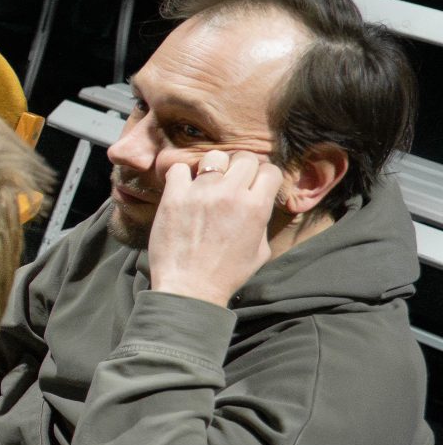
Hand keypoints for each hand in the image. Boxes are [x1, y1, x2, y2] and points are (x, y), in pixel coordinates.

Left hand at [146, 149, 279, 306]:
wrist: (190, 288)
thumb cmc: (227, 274)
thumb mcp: (260, 250)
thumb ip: (262, 220)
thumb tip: (260, 202)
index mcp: (256, 207)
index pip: (269, 169)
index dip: (263, 176)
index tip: (254, 184)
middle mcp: (231, 194)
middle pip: (244, 158)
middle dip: (241, 168)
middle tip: (232, 182)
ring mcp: (201, 193)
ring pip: (214, 157)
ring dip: (214, 167)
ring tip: (208, 183)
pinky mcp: (174, 197)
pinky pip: (179, 168)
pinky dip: (181, 175)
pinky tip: (183, 189)